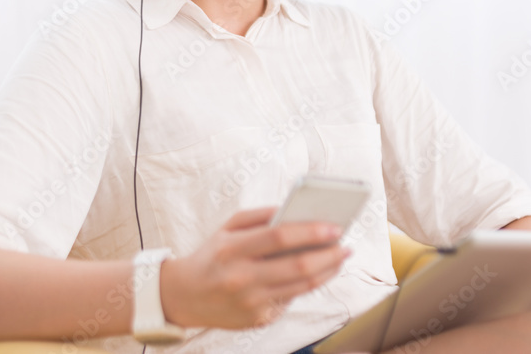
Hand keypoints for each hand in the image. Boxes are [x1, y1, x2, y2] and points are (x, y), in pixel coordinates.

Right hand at [158, 207, 350, 329]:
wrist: (184, 296)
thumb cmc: (213, 254)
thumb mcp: (228, 227)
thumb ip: (261, 216)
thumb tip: (296, 210)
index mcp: (231, 249)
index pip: (279, 237)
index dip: (311, 231)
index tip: (335, 226)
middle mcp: (241, 278)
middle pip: (297, 266)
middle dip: (329, 255)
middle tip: (346, 245)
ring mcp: (250, 303)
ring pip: (301, 287)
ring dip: (327, 271)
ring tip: (340, 257)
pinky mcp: (257, 319)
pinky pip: (290, 299)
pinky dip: (308, 285)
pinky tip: (319, 272)